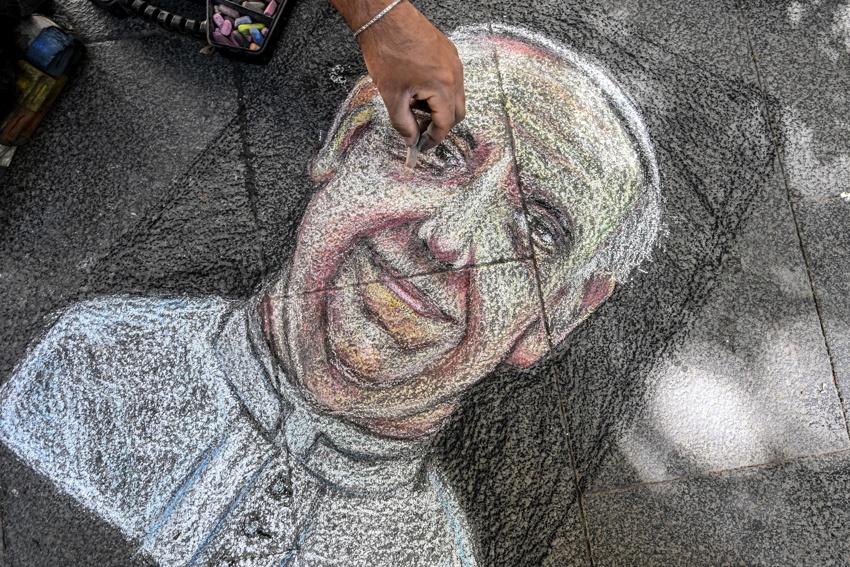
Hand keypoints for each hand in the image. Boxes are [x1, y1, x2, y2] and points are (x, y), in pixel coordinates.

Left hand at [332, 0, 464, 150]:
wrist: (384, 19)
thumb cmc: (387, 50)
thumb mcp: (392, 96)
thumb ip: (403, 124)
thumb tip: (410, 139)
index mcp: (443, 86)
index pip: (446, 124)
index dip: (433, 139)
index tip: (423, 146)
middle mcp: (454, 74)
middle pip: (456, 112)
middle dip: (439, 124)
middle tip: (420, 130)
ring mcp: (453, 60)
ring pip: (454, 95)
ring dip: (438, 106)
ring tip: (413, 104)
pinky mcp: (447, 51)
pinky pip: (450, 78)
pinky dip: (437, 89)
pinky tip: (417, 87)